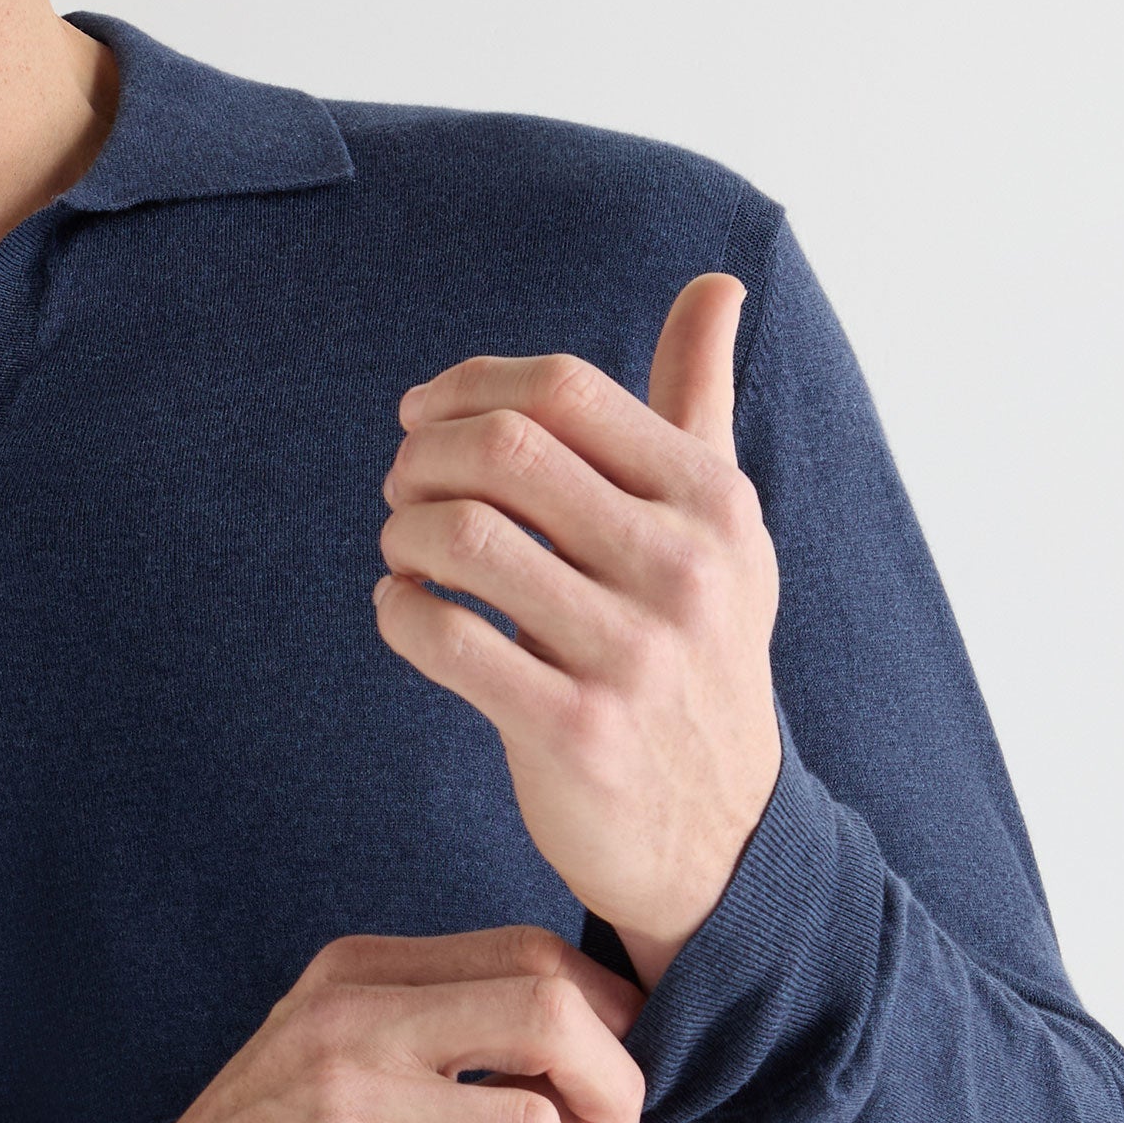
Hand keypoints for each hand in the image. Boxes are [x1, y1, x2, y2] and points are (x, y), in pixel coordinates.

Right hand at [158, 927, 645, 1122]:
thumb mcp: (360, 1074)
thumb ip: (456, 1044)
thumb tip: (598, 1055)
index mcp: (363, 972)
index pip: (528, 953)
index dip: (610, 1016)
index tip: (621, 1084)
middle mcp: (353, 1015)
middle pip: (547, 1008)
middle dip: (617, 1087)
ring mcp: (344, 1095)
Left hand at [371, 275, 781, 991]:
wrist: (724, 838)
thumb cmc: (700, 653)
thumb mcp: (722, 529)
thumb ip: (700, 401)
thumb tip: (716, 284)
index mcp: (712, 500)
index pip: (563, 390)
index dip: (467, 387)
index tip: (422, 416)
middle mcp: (683, 568)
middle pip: (503, 449)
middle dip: (421, 456)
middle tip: (401, 487)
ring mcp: (632, 654)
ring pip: (463, 537)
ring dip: (403, 532)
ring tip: (405, 551)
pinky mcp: (574, 733)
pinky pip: (443, 639)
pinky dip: (399, 613)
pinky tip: (407, 614)